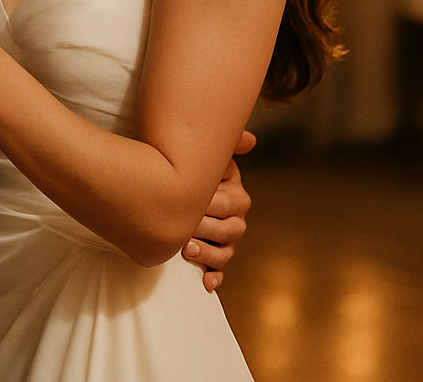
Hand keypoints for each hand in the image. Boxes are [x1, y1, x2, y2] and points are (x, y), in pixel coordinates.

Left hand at [183, 130, 254, 291]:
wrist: (172, 182)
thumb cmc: (188, 165)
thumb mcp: (208, 156)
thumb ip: (227, 145)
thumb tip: (250, 139)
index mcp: (235, 193)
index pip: (228, 203)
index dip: (210, 205)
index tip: (191, 203)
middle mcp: (236, 217)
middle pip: (226, 229)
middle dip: (204, 229)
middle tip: (183, 228)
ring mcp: (227, 238)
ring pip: (224, 252)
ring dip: (207, 253)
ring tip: (186, 250)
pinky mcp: (216, 254)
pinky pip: (220, 270)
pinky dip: (214, 277)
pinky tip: (206, 283)